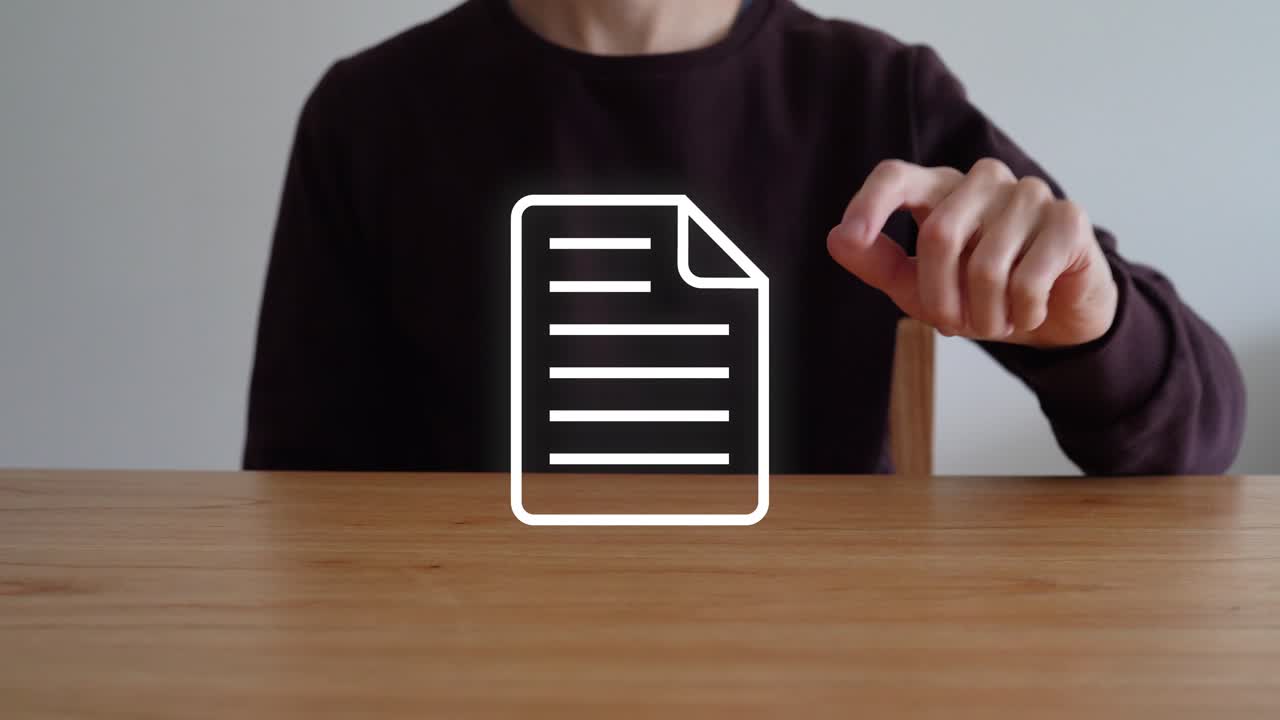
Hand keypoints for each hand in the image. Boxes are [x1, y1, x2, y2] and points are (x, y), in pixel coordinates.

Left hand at [827, 158, 1117, 347]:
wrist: (1054, 312)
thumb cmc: (977, 292)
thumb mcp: (917, 286)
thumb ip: (878, 261)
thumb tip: (837, 238)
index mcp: (939, 189)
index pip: (896, 176)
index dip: (871, 203)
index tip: (851, 235)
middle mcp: (983, 179)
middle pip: (938, 235)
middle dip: (940, 298)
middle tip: (956, 325)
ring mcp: (1028, 192)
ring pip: (986, 266)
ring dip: (985, 315)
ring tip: (995, 321)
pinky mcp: (1068, 218)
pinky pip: (1027, 280)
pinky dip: (1022, 314)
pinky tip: (1028, 312)